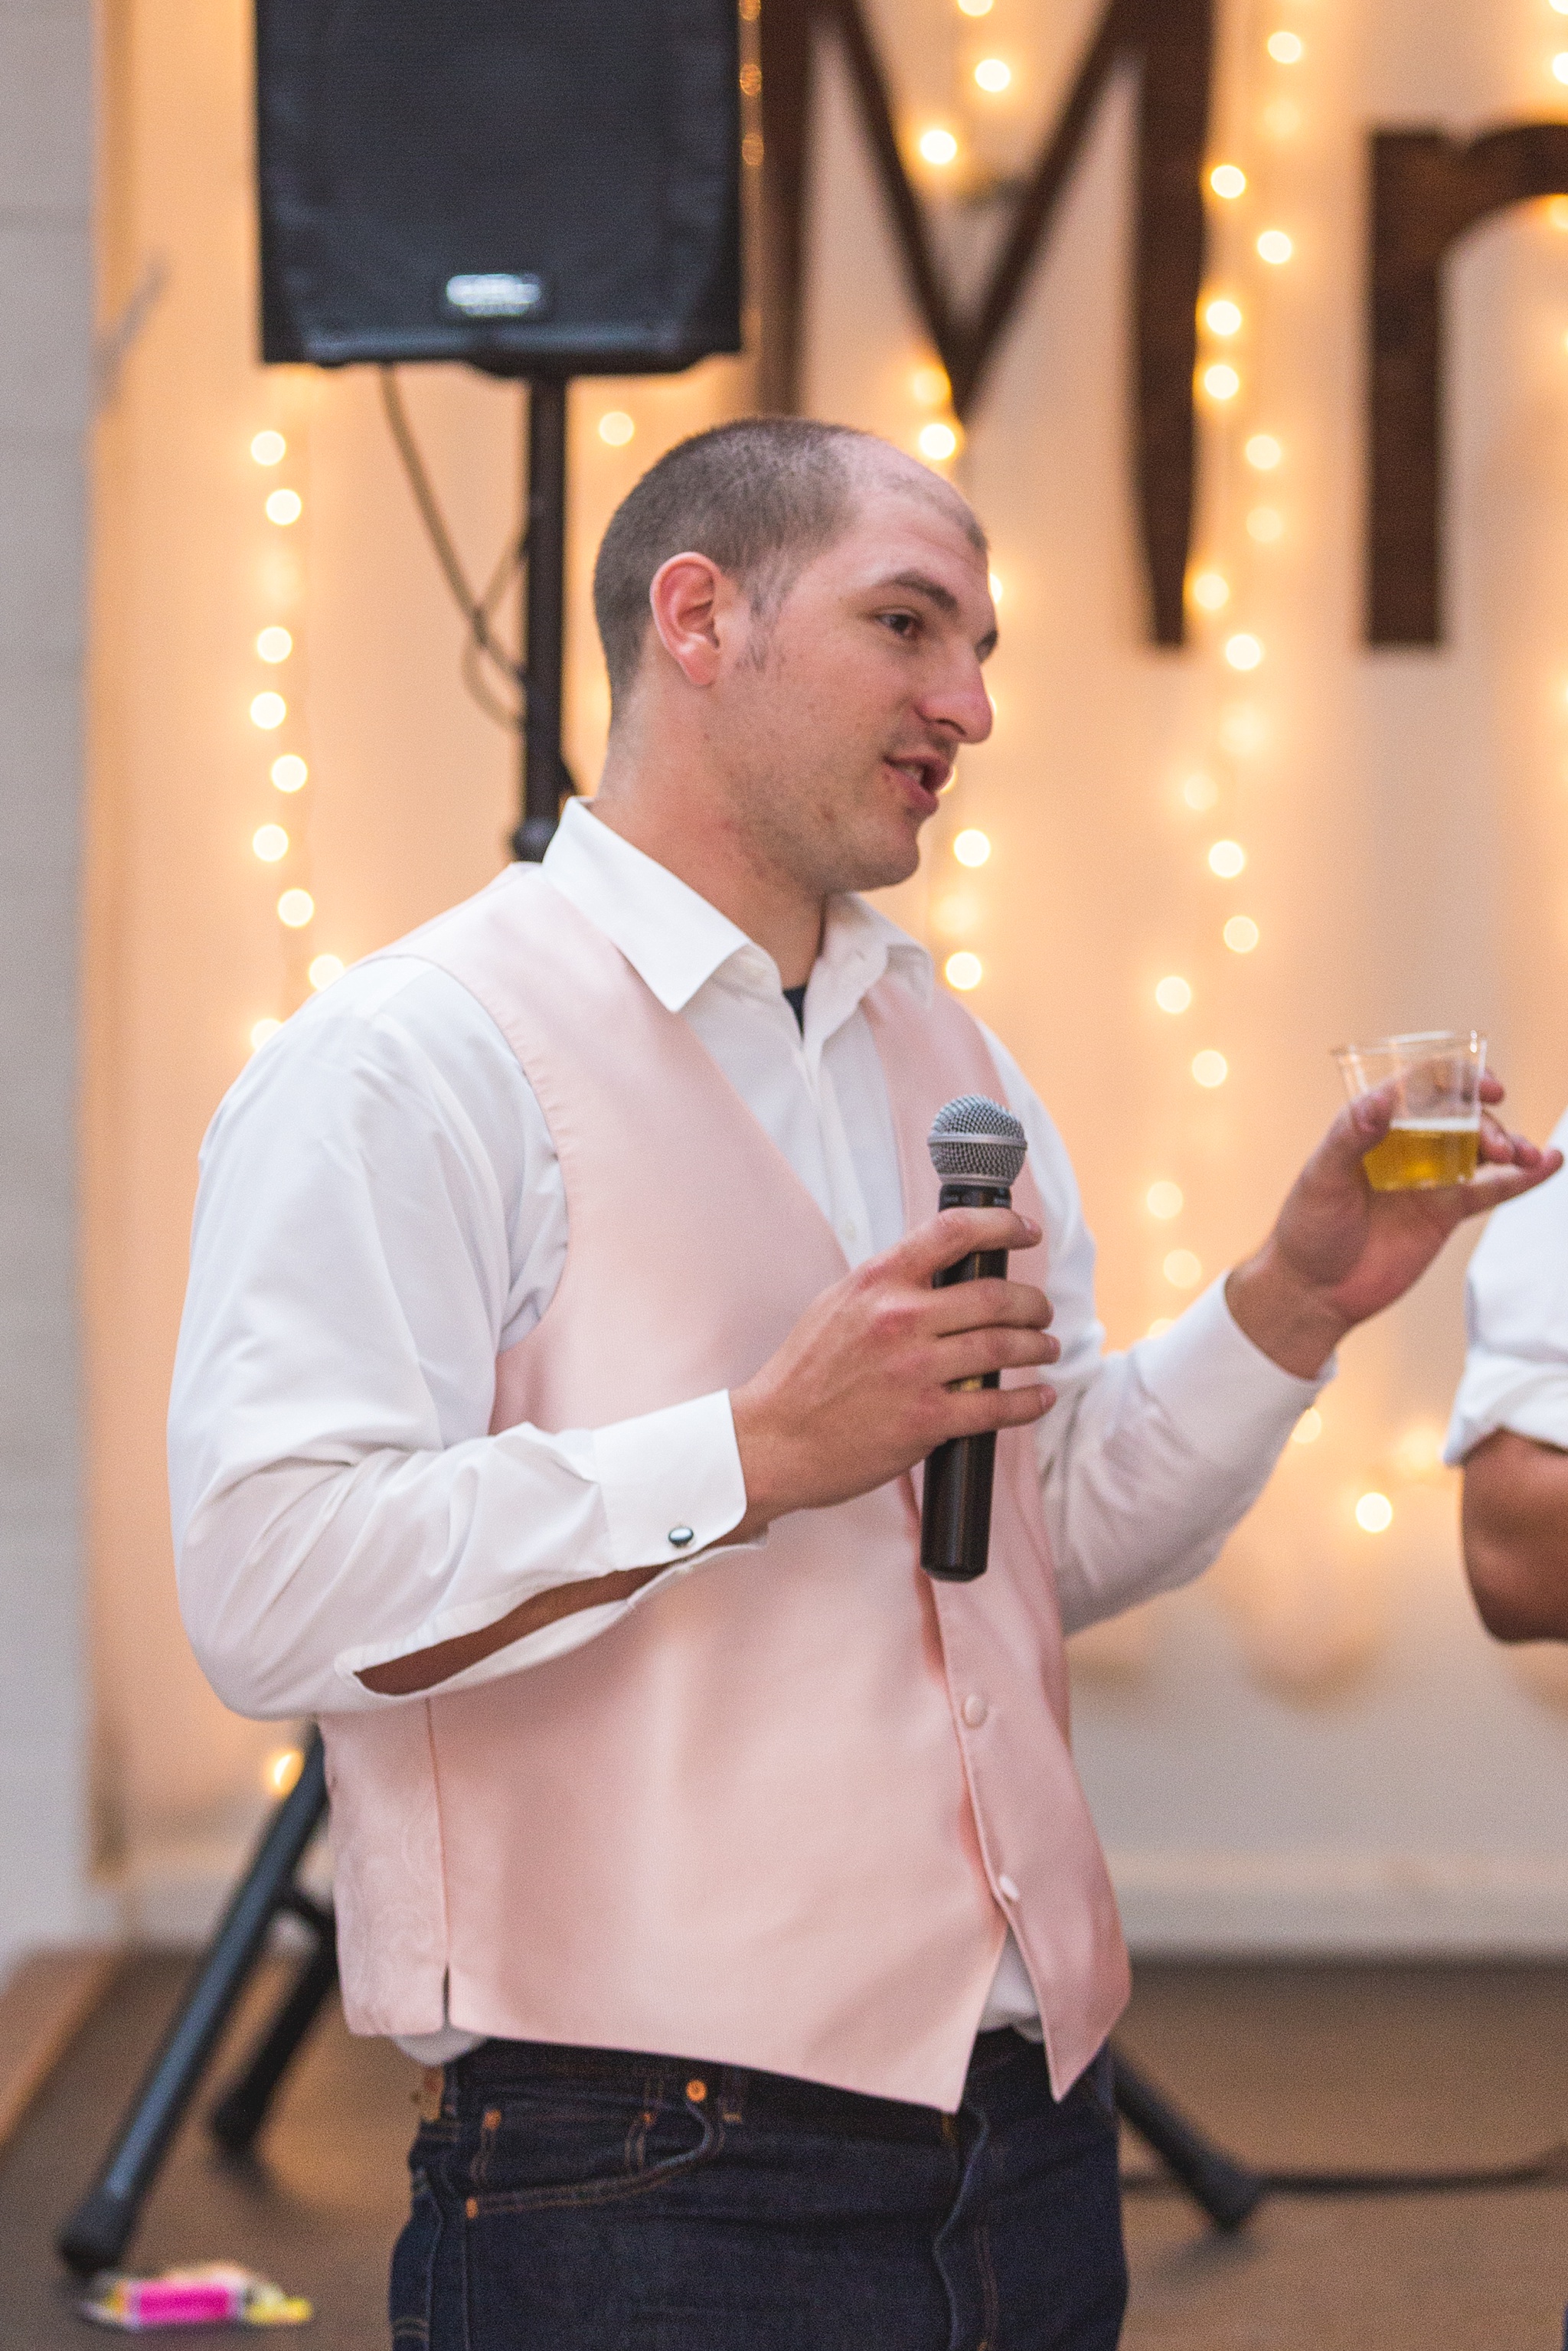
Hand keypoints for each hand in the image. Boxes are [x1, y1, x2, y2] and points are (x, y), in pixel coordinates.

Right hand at [730, 1207, 1057, 1533]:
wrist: (774, 1440)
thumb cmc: (805, 1375)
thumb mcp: (837, 1305)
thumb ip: (886, 1284)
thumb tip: (940, 1268)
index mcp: (877, 1281)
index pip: (954, 1233)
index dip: (1002, 1226)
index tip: (1027, 1232)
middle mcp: (899, 1318)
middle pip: (995, 1295)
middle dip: (1033, 1302)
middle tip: (1042, 1311)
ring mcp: (914, 1370)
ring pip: (1004, 1347)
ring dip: (1038, 1346)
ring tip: (1045, 1347)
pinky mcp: (925, 1420)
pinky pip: (996, 1406)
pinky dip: (1029, 1401)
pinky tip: (1039, 1397)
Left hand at [1226, 1074, 1563, 1376]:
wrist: (1314, 1291)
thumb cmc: (1306, 1228)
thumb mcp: (1322, 1177)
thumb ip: (1352, 1136)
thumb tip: (1383, 1097)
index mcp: (1373, 1124)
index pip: (1422, 1086)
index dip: (1457, 1078)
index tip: (1485, 1087)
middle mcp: (1406, 1144)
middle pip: (1459, 1114)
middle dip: (1485, 1121)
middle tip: (1498, 1145)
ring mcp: (1429, 1177)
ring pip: (1480, 1147)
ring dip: (1509, 1143)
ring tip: (1525, 1155)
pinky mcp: (1445, 1212)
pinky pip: (1491, 1189)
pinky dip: (1522, 1178)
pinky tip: (1550, 1163)